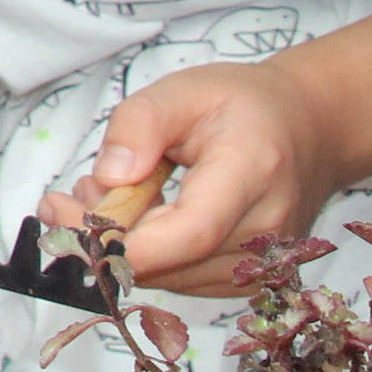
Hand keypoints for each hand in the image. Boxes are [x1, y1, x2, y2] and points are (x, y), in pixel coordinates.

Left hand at [44, 59, 345, 295]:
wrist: (310, 131)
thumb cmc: (243, 106)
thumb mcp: (183, 89)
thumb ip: (138, 125)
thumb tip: (108, 179)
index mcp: (252, 171)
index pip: (191, 232)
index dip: (123, 241)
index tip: (62, 216)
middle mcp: (265, 231)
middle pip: (168, 262)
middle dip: (100, 237)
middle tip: (63, 198)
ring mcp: (260, 265)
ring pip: (166, 278)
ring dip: (119, 248)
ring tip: (105, 196)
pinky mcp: (246, 282)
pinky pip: (179, 281)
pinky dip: (145, 256)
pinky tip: (135, 217)